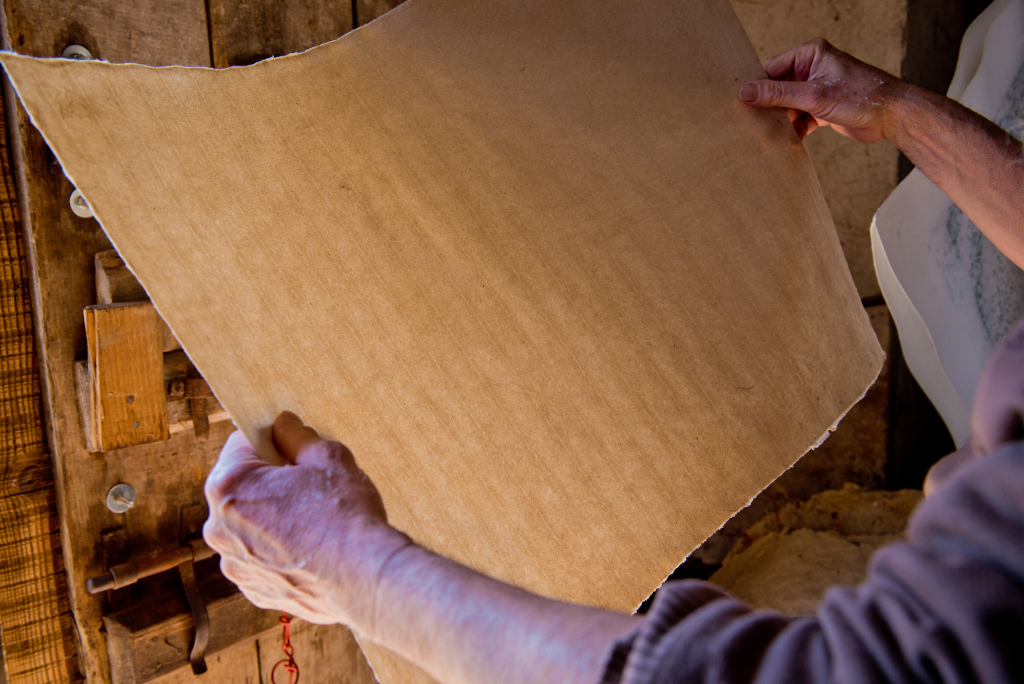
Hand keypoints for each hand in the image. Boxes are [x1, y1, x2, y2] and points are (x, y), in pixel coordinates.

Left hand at [203, 412, 411, 631]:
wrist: (365, 577)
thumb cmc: (345, 515)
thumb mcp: (327, 457)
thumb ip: (297, 436)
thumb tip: (283, 424)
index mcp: (229, 485)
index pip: (240, 445)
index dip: (271, 442)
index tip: (294, 450)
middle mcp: (219, 527)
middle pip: (242, 487)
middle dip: (269, 482)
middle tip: (309, 486)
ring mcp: (234, 563)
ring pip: (250, 525)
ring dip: (272, 518)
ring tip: (313, 521)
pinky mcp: (253, 589)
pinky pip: (261, 558)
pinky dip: (279, 551)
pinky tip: (311, 549)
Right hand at [740, 38, 908, 141]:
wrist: (893, 116)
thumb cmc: (862, 97)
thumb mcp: (815, 96)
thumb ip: (778, 94)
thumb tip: (746, 92)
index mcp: (810, 54)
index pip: (772, 69)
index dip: (756, 88)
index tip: (741, 105)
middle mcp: (811, 68)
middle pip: (777, 89)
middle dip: (768, 108)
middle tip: (753, 124)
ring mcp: (816, 89)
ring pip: (786, 106)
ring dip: (780, 122)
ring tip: (769, 136)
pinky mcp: (821, 107)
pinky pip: (799, 118)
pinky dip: (794, 130)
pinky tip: (789, 141)